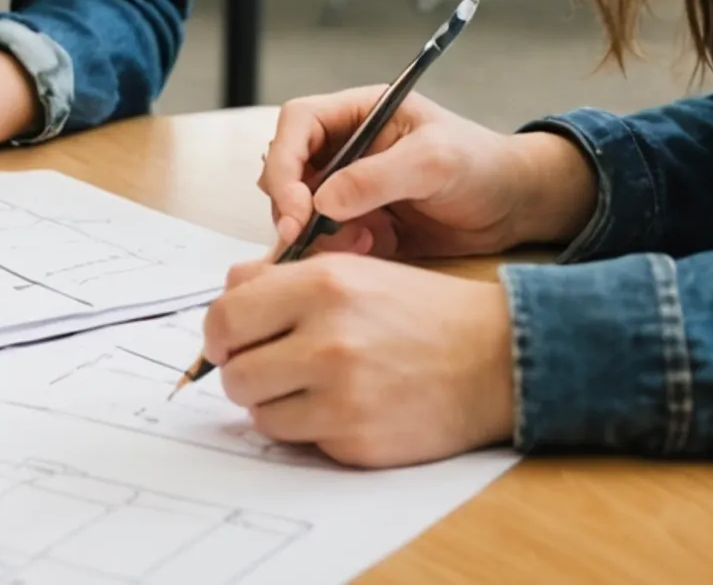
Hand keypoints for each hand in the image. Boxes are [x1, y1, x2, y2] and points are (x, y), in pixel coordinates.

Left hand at [202, 253, 514, 465]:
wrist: (495, 358)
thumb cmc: (420, 312)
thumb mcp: (353, 271)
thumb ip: (281, 278)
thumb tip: (227, 289)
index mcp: (322, 285)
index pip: (226, 316)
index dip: (217, 335)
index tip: (224, 343)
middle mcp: (328, 339)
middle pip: (235, 373)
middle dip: (243, 373)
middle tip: (267, 369)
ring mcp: (342, 396)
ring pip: (259, 413)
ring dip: (273, 404)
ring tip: (307, 388)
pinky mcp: (357, 441)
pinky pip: (298, 441)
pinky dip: (308, 429)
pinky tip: (340, 408)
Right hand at [259, 88, 595, 260]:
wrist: (516, 207)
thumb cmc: (482, 165)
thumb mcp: (434, 161)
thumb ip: (377, 176)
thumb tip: (322, 199)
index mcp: (358, 112)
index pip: (297, 123)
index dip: (284, 161)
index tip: (296, 204)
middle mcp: (345, 146)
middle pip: (287, 169)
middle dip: (292, 205)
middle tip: (306, 236)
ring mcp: (350, 187)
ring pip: (301, 209)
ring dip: (317, 231)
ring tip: (364, 241)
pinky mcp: (359, 223)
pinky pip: (326, 238)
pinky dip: (337, 250)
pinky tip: (374, 248)